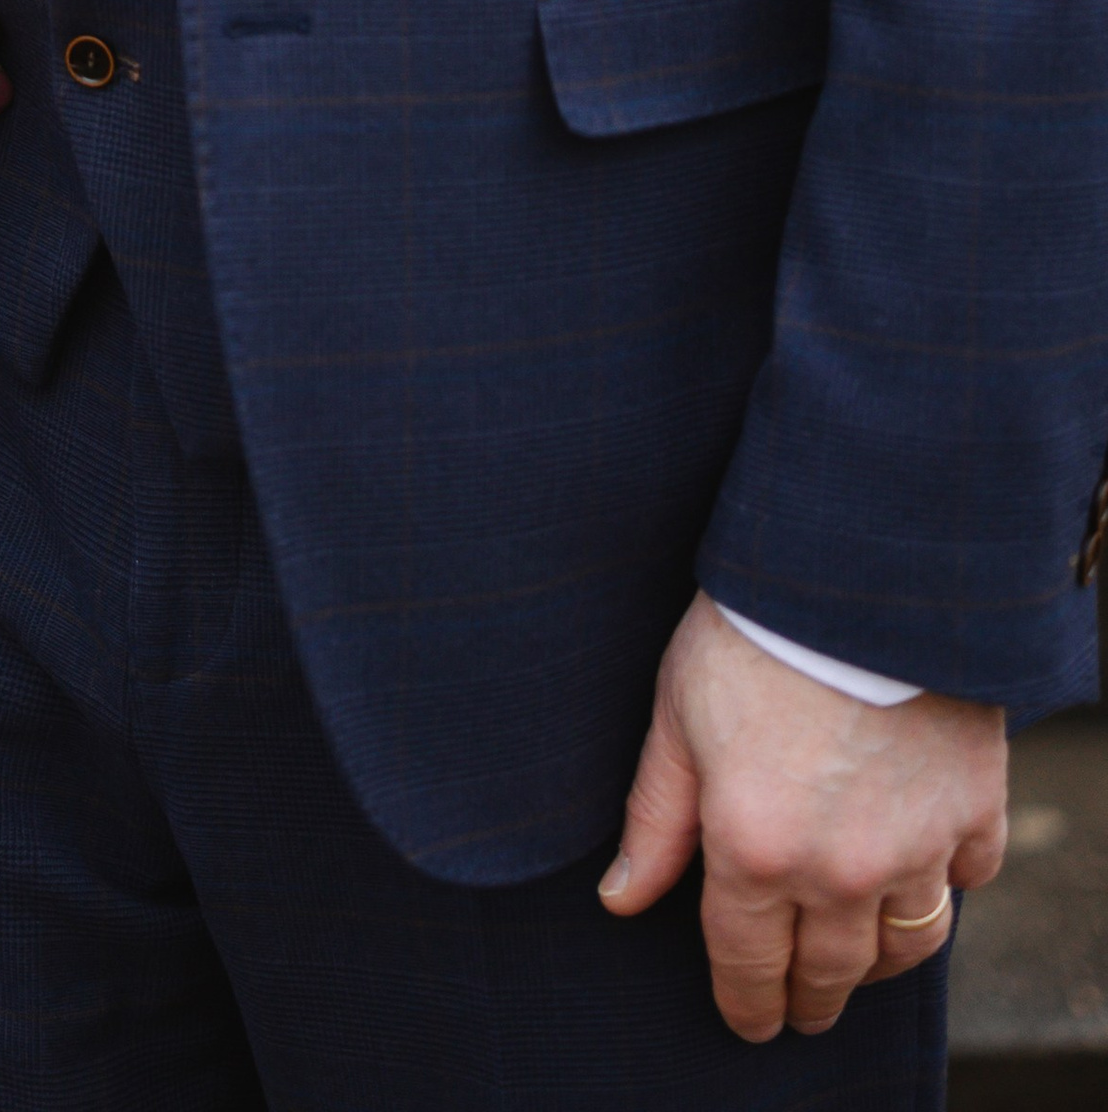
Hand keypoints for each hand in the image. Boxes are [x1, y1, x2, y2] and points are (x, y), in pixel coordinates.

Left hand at [601, 594, 1007, 1040]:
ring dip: (876, 961)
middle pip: (828, 973)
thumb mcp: (677, 716)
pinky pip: (967, 879)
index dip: (746, 1004)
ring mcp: (915, 846)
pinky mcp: (975, 809)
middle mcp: (839, 868)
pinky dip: (945, 885)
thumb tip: (620, 899)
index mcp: (754, 848)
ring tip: (854, 957)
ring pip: (905, 946)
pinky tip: (920, 872)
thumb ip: (656, 818)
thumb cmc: (750, 633)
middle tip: (799, 1010)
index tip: (749, 1023)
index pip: (746, 964)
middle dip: (808, 999)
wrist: (855, 573)